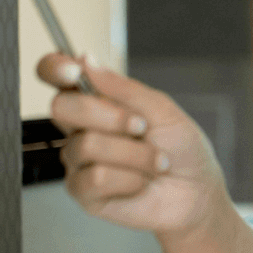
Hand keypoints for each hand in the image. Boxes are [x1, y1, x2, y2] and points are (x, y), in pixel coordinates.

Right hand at [38, 54, 229, 238]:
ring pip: (87, 145)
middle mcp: (81, 128)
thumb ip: (122, 88)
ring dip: (134, 154)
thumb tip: (86, 61)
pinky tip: (140, 182)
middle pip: (62, 107)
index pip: (56, 76)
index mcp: (97, 100)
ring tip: (154, 162)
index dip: (55, 68)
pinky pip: (95, 178)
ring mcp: (79, 161)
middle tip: (141, 127)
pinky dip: (129, 179)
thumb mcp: (161, 108)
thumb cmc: (182, 147)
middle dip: (110, 116)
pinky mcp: (83, 192)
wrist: (197, 190)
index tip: (73, 72)